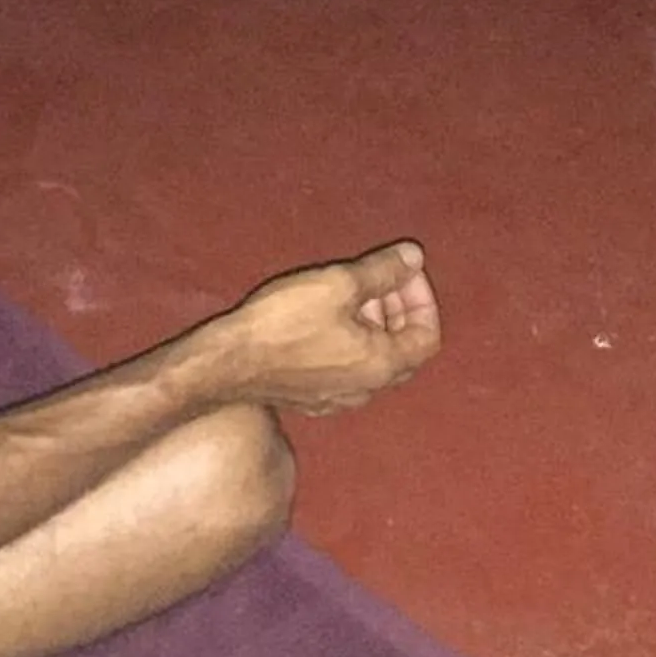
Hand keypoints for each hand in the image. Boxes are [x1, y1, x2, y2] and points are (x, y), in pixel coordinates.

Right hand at [212, 243, 441, 415]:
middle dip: (398, 310)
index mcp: (382, 365)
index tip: (402, 272)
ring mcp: (338, 399)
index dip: (422, 298)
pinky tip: (324, 320)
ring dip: (373, 325)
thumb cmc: (284, 322)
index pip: (427, 335)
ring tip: (349, 293)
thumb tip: (414, 257)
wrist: (228, 363)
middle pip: (403, 350)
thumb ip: (383, 270)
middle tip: (379, 279)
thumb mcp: (339, 283)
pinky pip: (347, 370)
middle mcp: (367, 390)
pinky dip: (350, 342)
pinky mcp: (312, 399)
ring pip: (374, 360)